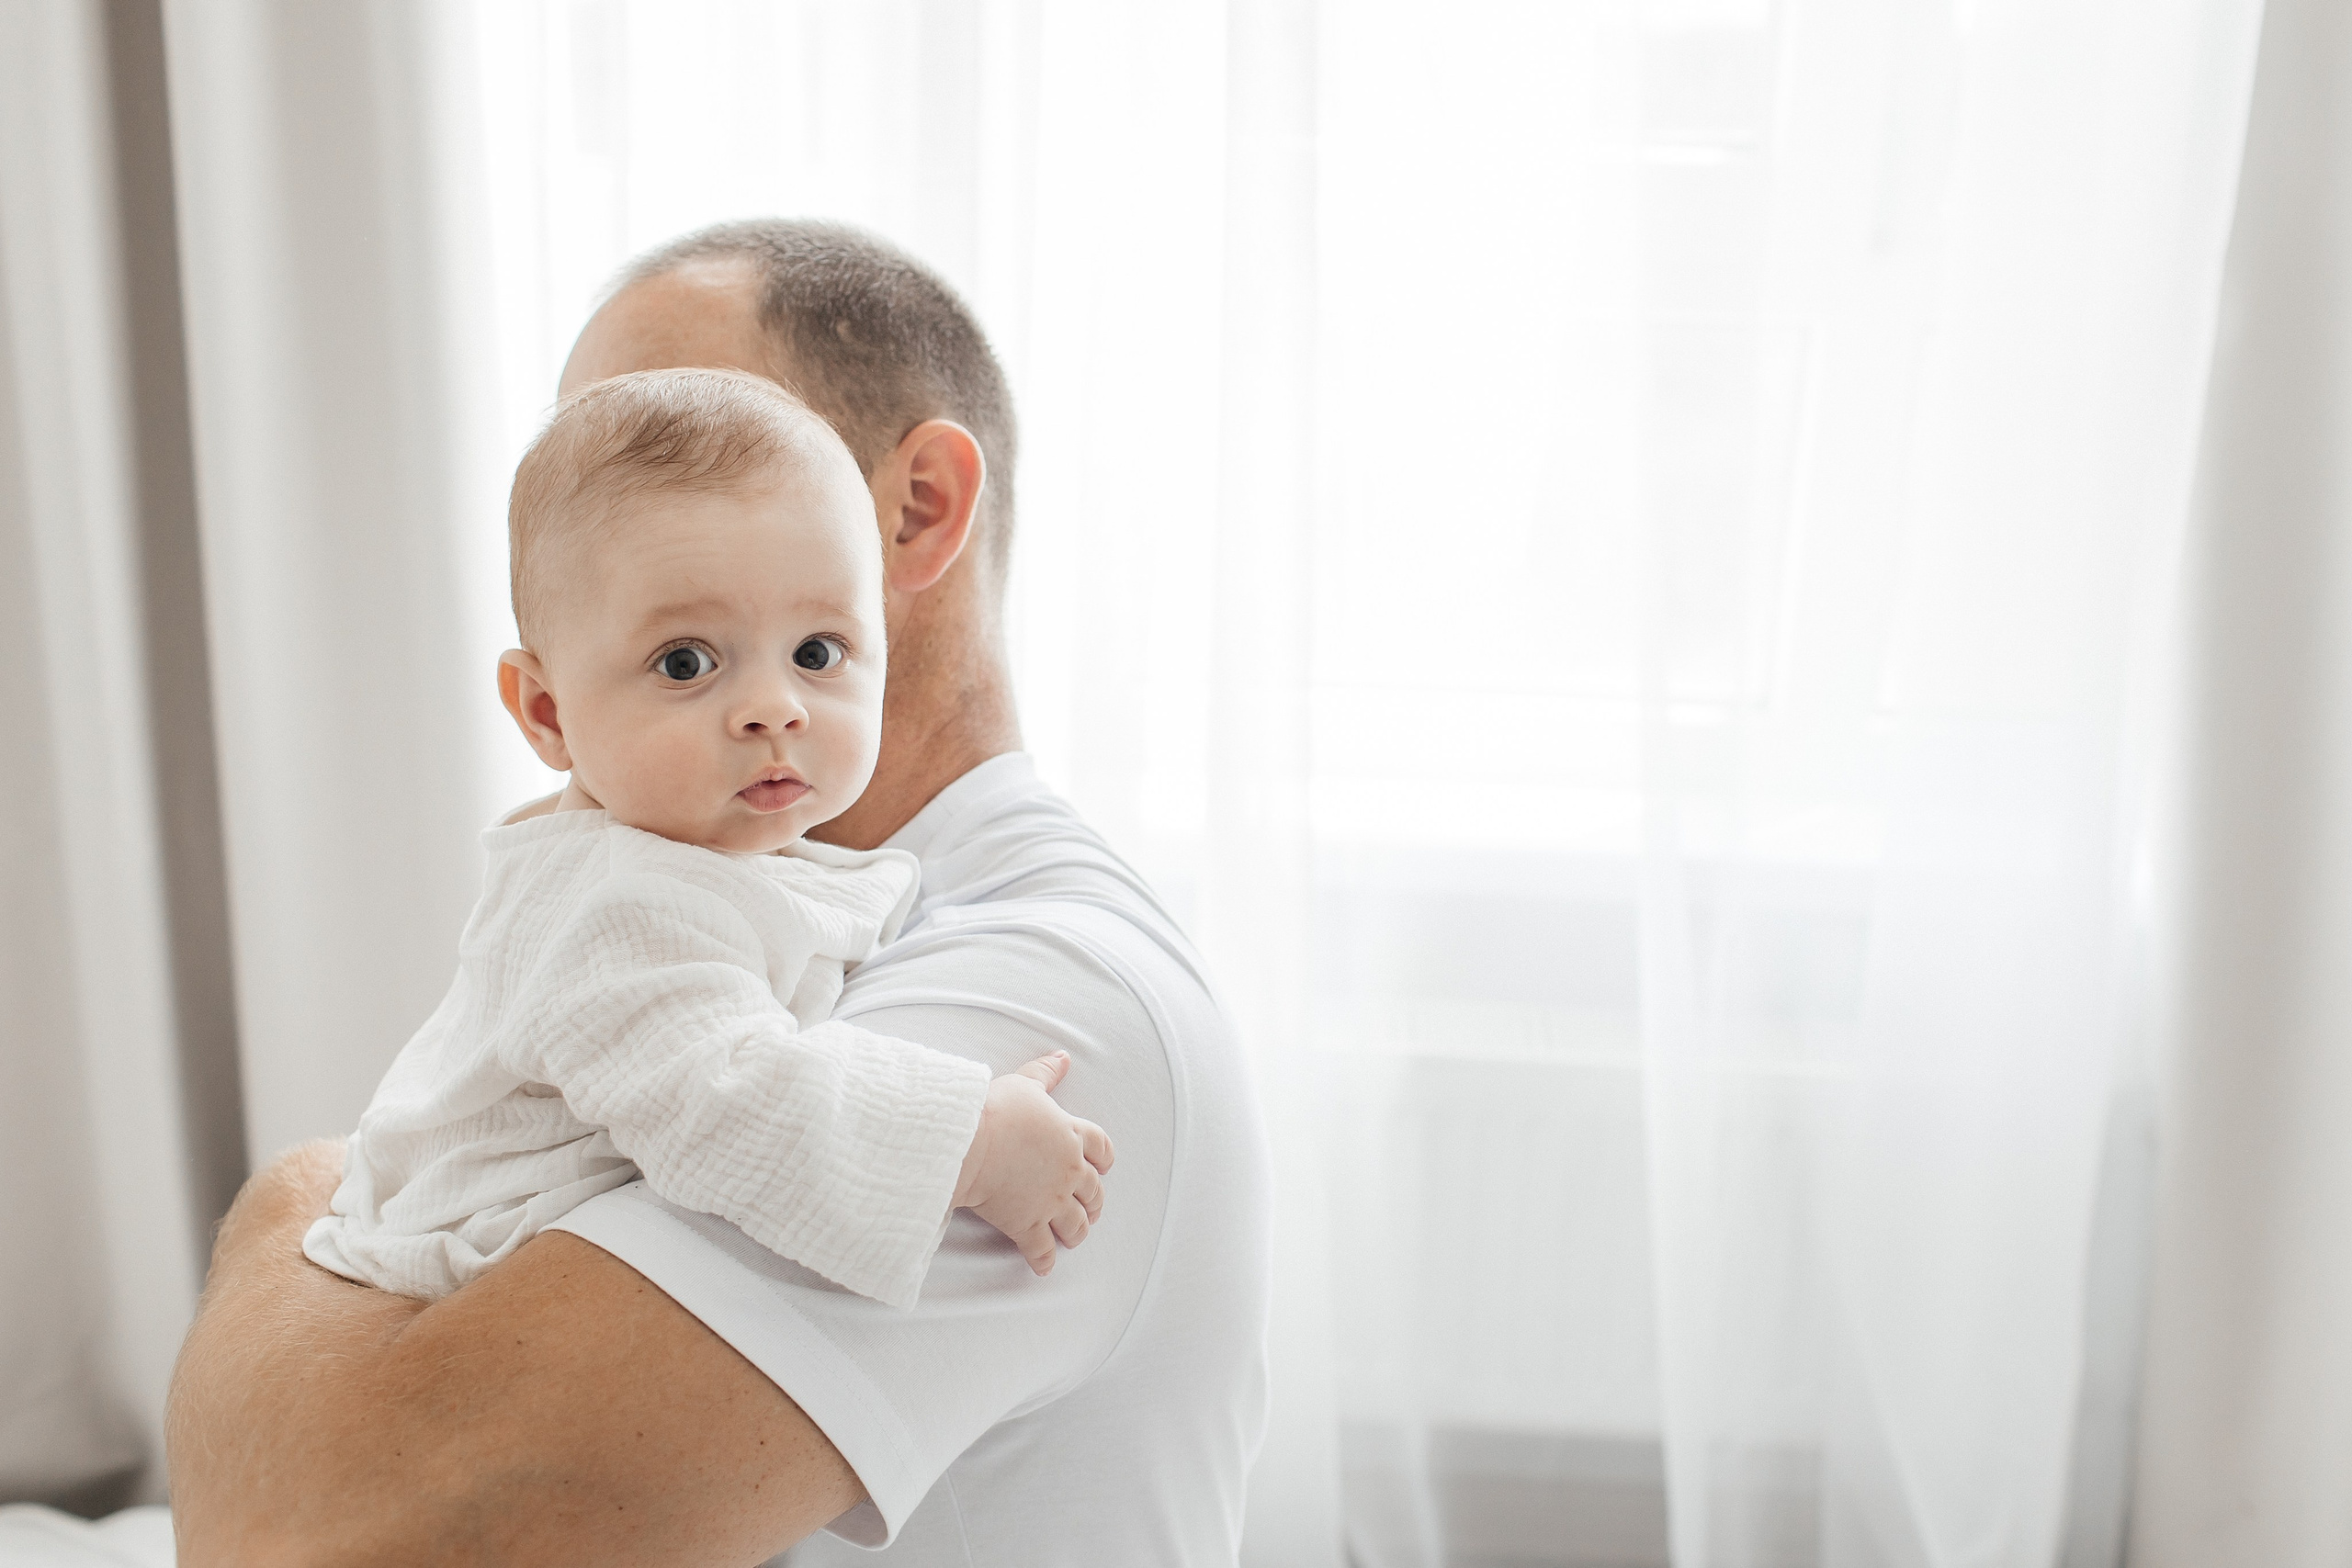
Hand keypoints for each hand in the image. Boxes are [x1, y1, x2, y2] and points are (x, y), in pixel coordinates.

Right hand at [950, 1052, 1114, 1275]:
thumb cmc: (995, 1110)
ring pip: (1076, 1224)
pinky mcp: (1027, 1224)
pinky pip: (1042, 1250)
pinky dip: (1044, 1261)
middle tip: (1090, 1209)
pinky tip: (1043, 1268)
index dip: (1104, 1159)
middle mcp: (1068, 1171)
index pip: (1102, 1148)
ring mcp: (1051, 1201)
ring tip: (1073, 1237)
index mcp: (1071, 1135)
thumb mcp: (1025, 1084)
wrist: (970, 1143)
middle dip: (1094, 1203)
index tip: (1102, 1166)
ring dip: (1077, 1232)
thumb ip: (1046, 1072)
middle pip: (1094, 1192)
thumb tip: (1063, 1056)